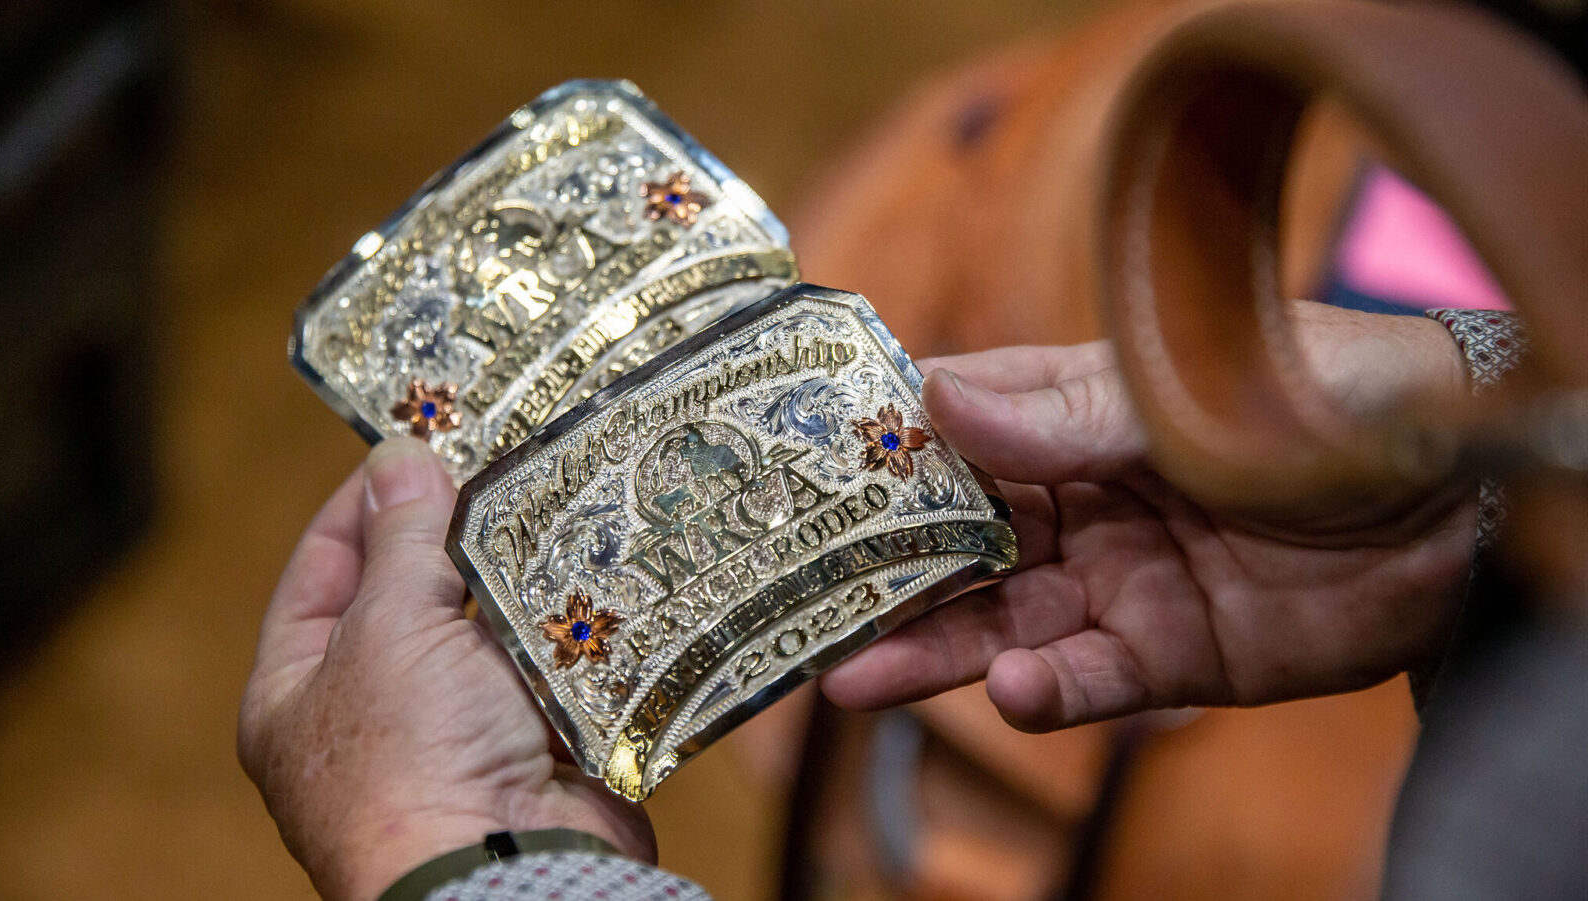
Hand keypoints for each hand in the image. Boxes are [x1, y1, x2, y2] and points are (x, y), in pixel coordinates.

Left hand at [238, 439, 652, 900]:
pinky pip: (549, 668)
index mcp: (299, 690)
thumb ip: (403, 540)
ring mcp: (456, 734)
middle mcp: (374, 714)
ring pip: (490, 629)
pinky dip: (569, 629)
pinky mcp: (533, 747)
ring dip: (520, 579)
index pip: (322, 568)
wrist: (502, 872)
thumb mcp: (389, 628)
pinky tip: (593, 574)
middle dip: (456, 533)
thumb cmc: (410, 760)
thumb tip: (399, 455)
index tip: (417, 440)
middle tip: (501, 459)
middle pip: (412, 595)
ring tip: (554, 506)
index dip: (365, 501)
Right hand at [822, 302, 1477, 730]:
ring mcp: (1121, 581)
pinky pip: (1090, 683)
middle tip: (795, 603)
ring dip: (930, 648)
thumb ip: (1070, 409)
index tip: (794, 477)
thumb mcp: (1193, 389)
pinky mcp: (1169, 656)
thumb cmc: (1332, 397)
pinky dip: (1046, 694)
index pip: (956, 431)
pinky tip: (1012, 692)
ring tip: (853, 673)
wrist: (1468, 501)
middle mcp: (1083, 500)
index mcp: (1079, 414)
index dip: (878, 455)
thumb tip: (935, 399)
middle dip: (879, 572)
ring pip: (1000, 621)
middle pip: (957, 541)